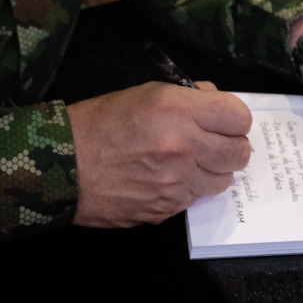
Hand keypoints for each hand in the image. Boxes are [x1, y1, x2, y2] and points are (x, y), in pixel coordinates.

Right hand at [67, 82, 252, 226]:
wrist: (63, 165)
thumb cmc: (100, 122)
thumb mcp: (145, 93)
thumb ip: (188, 97)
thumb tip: (215, 102)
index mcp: (177, 110)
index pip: (238, 117)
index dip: (234, 118)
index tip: (223, 120)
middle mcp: (183, 147)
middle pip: (239, 153)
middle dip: (231, 146)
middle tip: (213, 142)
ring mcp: (176, 183)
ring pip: (222, 180)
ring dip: (212, 170)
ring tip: (188, 161)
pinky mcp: (166, 210)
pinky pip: (195, 199)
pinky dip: (188, 189)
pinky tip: (166, 178)